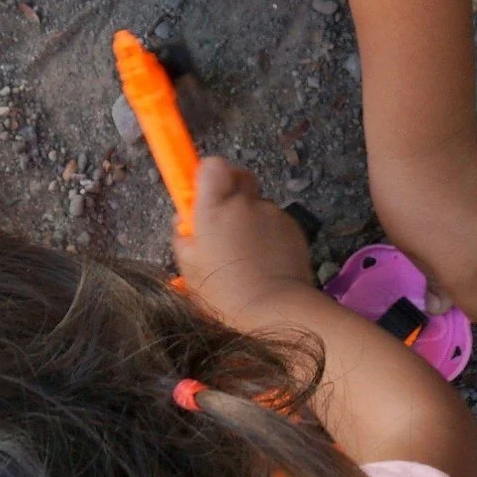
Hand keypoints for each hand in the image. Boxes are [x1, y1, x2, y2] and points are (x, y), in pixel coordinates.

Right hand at [173, 156, 320, 325]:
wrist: (276, 310)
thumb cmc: (225, 294)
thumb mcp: (190, 270)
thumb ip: (184, 237)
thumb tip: (186, 220)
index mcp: (214, 210)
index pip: (212, 166)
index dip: (207, 175)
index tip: (202, 193)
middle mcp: (244, 203)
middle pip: (239, 175)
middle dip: (230, 189)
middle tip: (222, 218)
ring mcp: (272, 213)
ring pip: (257, 203)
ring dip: (250, 217)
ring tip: (245, 251)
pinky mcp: (293, 227)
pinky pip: (275, 221)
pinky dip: (268, 233)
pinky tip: (264, 259)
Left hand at [368, 124, 476, 321]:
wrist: (427, 139)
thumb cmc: (404, 194)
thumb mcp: (407, 244)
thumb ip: (433, 276)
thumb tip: (441, 302)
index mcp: (468, 273)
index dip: (470, 301)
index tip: (453, 286)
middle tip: (462, 252)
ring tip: (466, 214)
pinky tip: (474, 191)